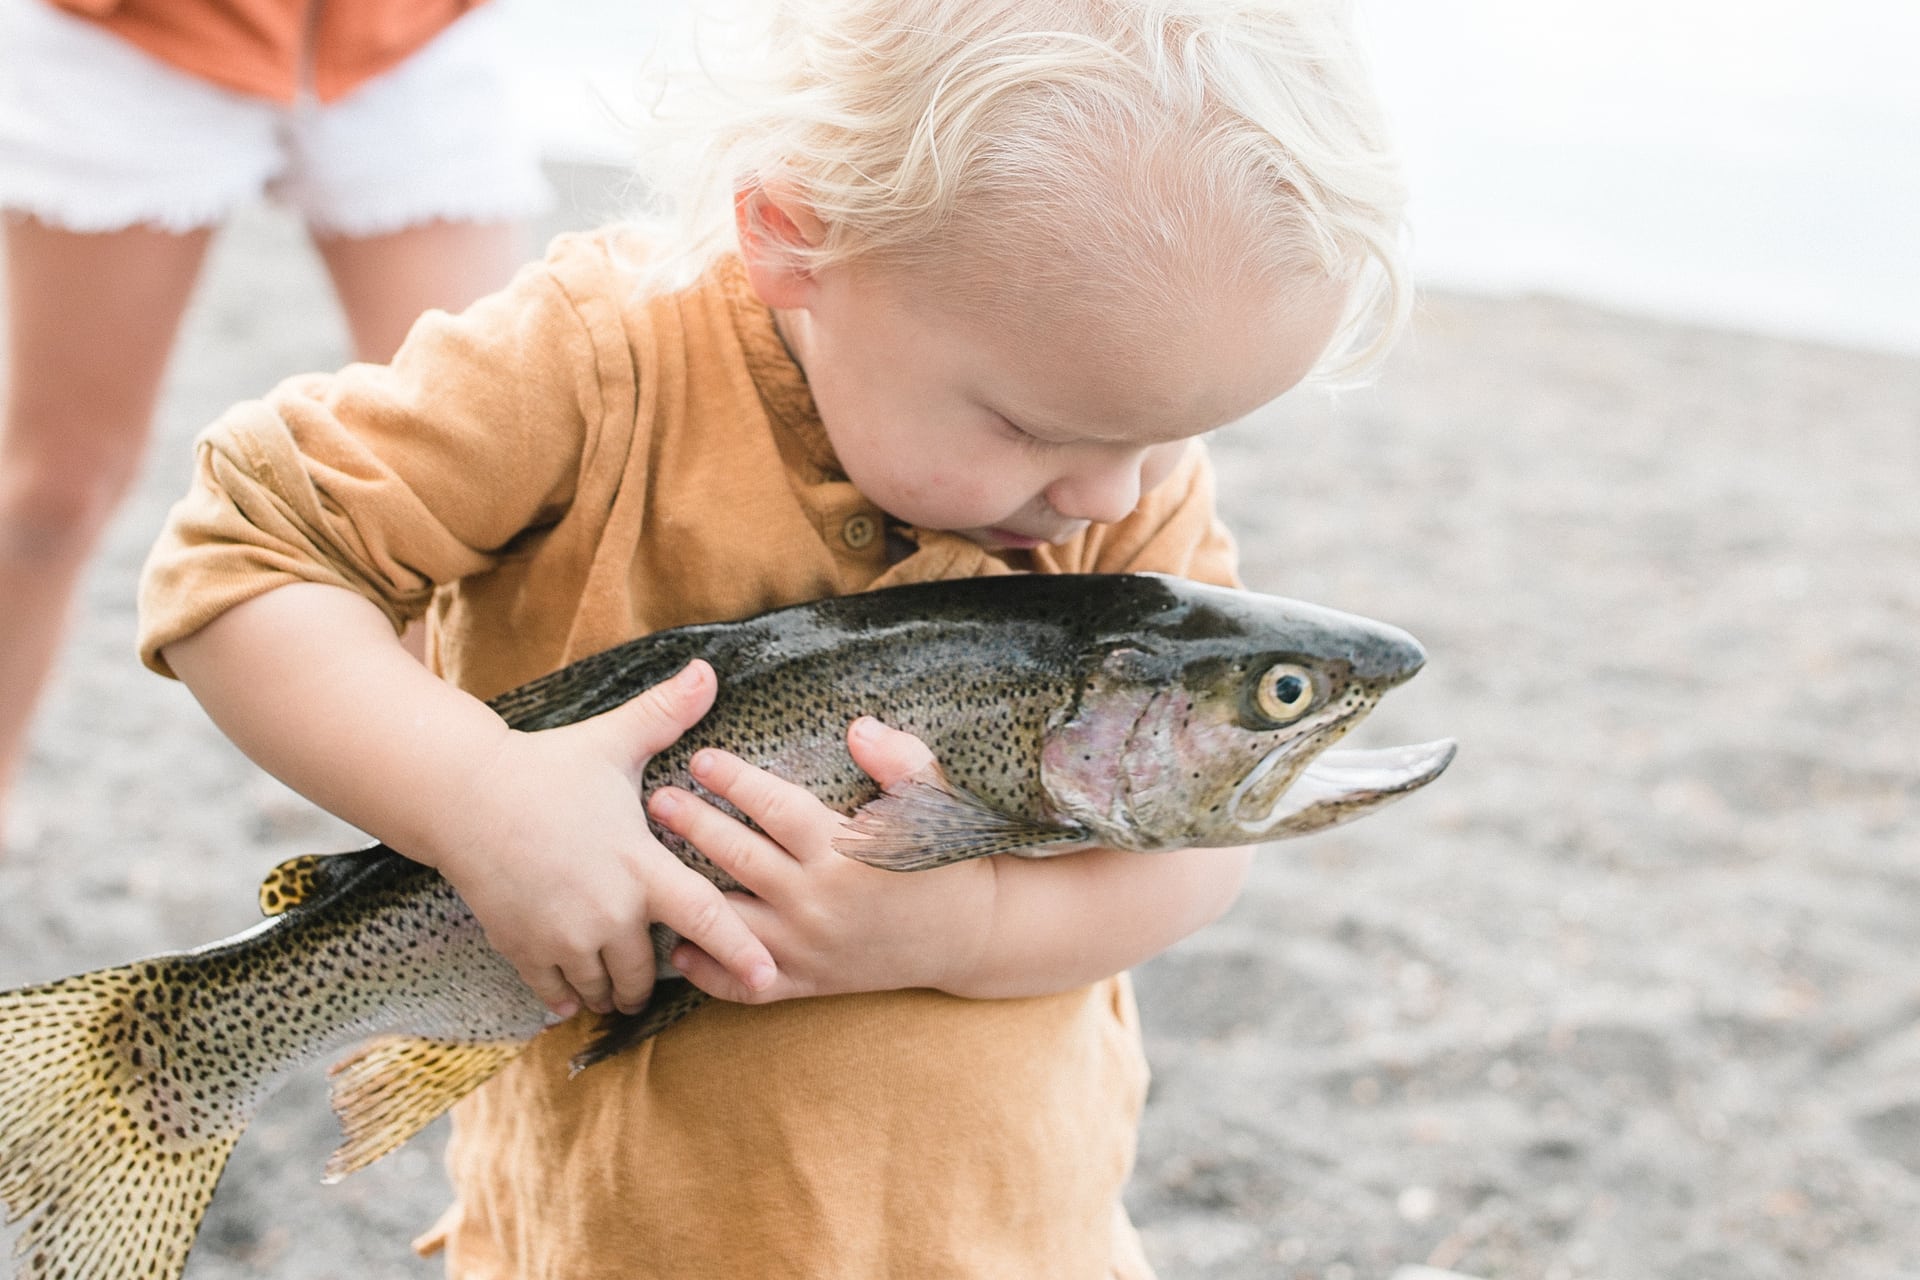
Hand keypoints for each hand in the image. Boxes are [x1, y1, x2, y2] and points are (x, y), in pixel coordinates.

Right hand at [426, 661, 775, 1018]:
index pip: (705, 916)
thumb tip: (707, 670)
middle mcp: (607, 911)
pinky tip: (572, 994)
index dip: (740, 950)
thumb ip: (666, 714)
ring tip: (615, 988)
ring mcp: (563, 934)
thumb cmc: (546, 766)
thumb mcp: (612, 741)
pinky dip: (566, 995)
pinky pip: (554, 990)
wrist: (463, 794)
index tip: (767, 979)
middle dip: (651, 980)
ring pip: (602, 986)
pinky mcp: (523, 947)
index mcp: (640, 865)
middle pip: (647, 969)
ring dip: (611, 989)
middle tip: (654, 979)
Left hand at [646, 717, 998, 1002]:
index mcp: (846, 852)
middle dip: (694, 826)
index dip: (735, 781)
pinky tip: (678, 948)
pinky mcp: (809, 981)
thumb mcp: (936, 800)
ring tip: (647, 868)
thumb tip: (858, 727)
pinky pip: (747, 983)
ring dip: (687, 895)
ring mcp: (809, 947)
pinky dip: (709, 971)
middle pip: (741, 858)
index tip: (699, 758)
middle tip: (655, 801)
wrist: (969, 937)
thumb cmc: (946, 859)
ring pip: (732, 921)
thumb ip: (900, 760)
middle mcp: (819, 901)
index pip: (777, 809)